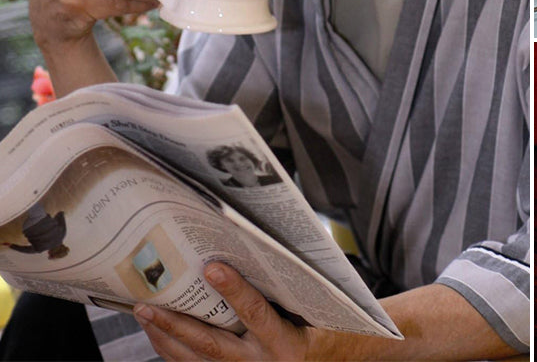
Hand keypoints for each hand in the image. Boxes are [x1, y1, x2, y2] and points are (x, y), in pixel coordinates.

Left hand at [133, 262, 310, 361]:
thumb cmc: (326, 335)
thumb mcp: (316, 312)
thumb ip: (290, 290)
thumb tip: (260, 252)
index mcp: (286, 344)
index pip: (255, 313)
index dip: (234, 290)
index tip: (213, 267)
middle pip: (211, 344)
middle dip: (178, 323)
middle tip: (151, 303)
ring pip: (197, 359)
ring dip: (167, 337)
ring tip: (144, 314)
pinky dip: (173, 351)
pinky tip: (158, 335)